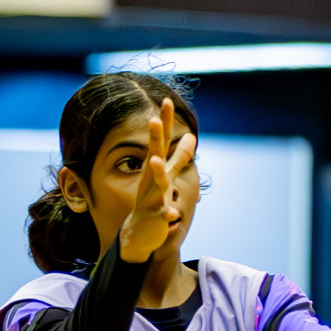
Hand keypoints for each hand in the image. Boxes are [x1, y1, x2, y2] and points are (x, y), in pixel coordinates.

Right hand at [119, 98, 195, 262]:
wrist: (139, 231)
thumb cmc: (153, 198)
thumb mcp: (168, 175)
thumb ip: (179, 157)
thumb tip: (191, 136)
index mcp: (155, 167)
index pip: (160, 141)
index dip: (164, 122)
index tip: (167, 100)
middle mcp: (151, 178)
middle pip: (154, 155)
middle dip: (154, 138)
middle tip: (154, 119)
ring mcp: (152, 196)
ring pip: (156, 183)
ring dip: (156, 172)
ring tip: (155, 160)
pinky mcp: (156, 216)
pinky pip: (163, 214)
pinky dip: (167, 213)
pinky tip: (172, 214)